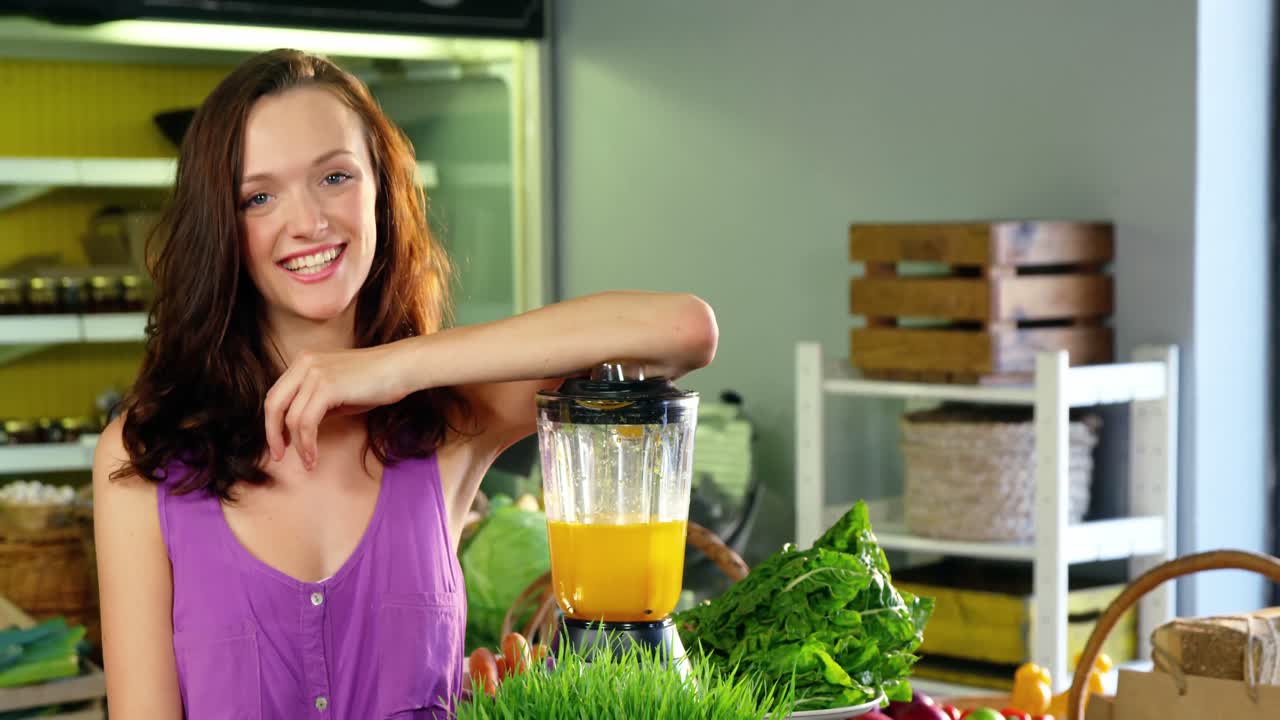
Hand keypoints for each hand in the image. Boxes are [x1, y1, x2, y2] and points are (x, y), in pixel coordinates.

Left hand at [264, 344, 410, 467]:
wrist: (402, 368)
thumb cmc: (376, 381)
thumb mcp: (338, 391)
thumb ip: (315, 404)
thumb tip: (298, 430)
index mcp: (304, 361)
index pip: (276, 395)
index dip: (273, 422)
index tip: (282, 443)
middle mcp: (305, 363)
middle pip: (273, 404)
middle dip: (273, 434)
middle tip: (278, 456)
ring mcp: (315, 373)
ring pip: (291, 418)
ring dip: (298, 446)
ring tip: (308, 462)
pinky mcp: (327, 386)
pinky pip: (306, 422)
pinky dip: (307, 444)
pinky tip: (314, 456)